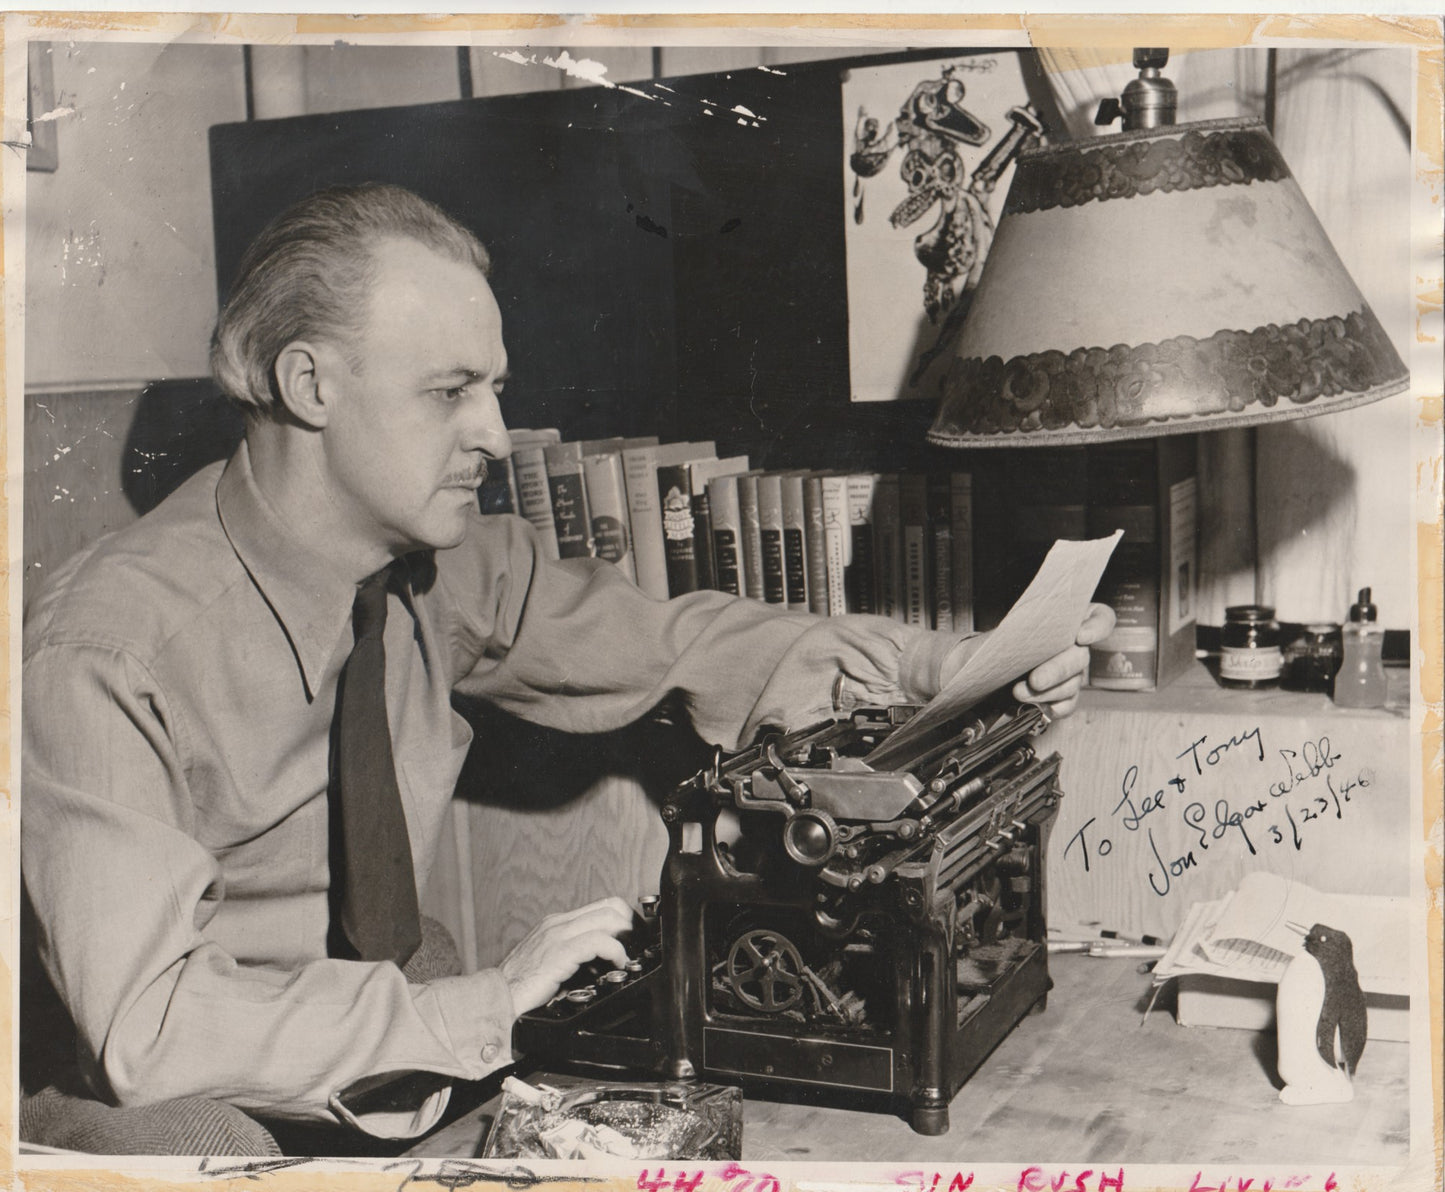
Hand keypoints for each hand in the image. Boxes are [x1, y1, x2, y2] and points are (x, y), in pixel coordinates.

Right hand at [498, 896, 632, 1014]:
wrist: (496, 999)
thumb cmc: (522, 988)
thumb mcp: (552, 964)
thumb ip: (574, 956)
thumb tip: (602, 962)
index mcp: (556, 924)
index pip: (600, 906)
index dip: (623, 919)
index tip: (635, 937)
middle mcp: (558, 923)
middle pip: (609, 906)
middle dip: (631, 925)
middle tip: (639, 946)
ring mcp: (557, 935)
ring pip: (607, 917)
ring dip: (627, 936)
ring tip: (629, 956)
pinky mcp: (559, 952)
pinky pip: (598, 941)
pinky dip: (615, 950)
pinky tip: (618, 964)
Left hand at [1011, 602, 1115, 719]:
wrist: (990, 665)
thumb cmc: (1004, 640)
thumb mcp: (1010, 627)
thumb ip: (1022, 627)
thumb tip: (1018, 636)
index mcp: (1071, 621)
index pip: (1101, 618)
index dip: (1097, 627)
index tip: (1081, 635)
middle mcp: (1076, 647)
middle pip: (1081, 657)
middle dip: (1057, 670)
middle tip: (1035, 680)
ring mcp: (1073, 673)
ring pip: (1072, 684)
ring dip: (1046, 692)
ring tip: (1018, 692)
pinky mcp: (1064, 695)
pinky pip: (1067, 705)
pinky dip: (1053, 708)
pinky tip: (1039, 708)